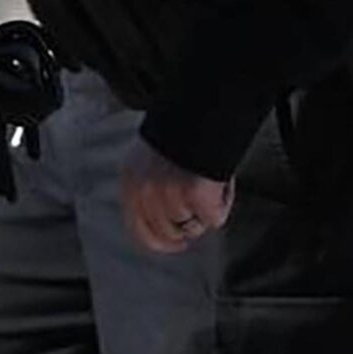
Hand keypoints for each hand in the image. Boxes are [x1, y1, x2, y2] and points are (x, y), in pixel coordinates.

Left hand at [121, 136, 232, 254]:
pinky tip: (220, 180)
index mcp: (130, 182)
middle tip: (201, 206)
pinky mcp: (194, 196)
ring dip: (205, 209)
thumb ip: (152, 192)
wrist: (200, 110)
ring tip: (209, 179)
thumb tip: (170, 224)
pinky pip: (214, 218)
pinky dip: (222, 203)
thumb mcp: (150, 162)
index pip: (139, 231)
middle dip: (188, 225)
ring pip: (193, 226)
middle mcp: (144, 192)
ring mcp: (168, 196)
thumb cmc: (181, 135)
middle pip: (169, 233)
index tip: (177, 243)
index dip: (161, 242)